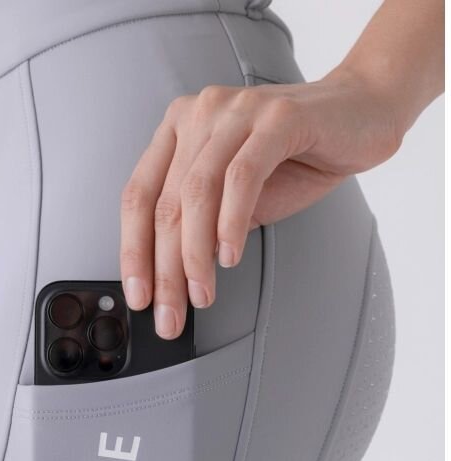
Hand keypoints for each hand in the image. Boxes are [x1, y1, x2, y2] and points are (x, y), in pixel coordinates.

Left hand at [119, 68, 401, 338]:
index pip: (139, 197)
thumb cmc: (297, 158)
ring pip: (197, 192)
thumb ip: (205, 228)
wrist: (361, 116)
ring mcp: (237, 112)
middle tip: (171, 314)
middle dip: (164, 270)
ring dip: (194, 255)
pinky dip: (232, 223)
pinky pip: (242, 177)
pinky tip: (230, 256)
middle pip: (166, 203)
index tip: (139, 297)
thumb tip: (173, 278)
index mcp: (180, 131)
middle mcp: (200, 115)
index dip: (133, 252)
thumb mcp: (238, 200)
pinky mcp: (277, 119)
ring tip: (202, 294)